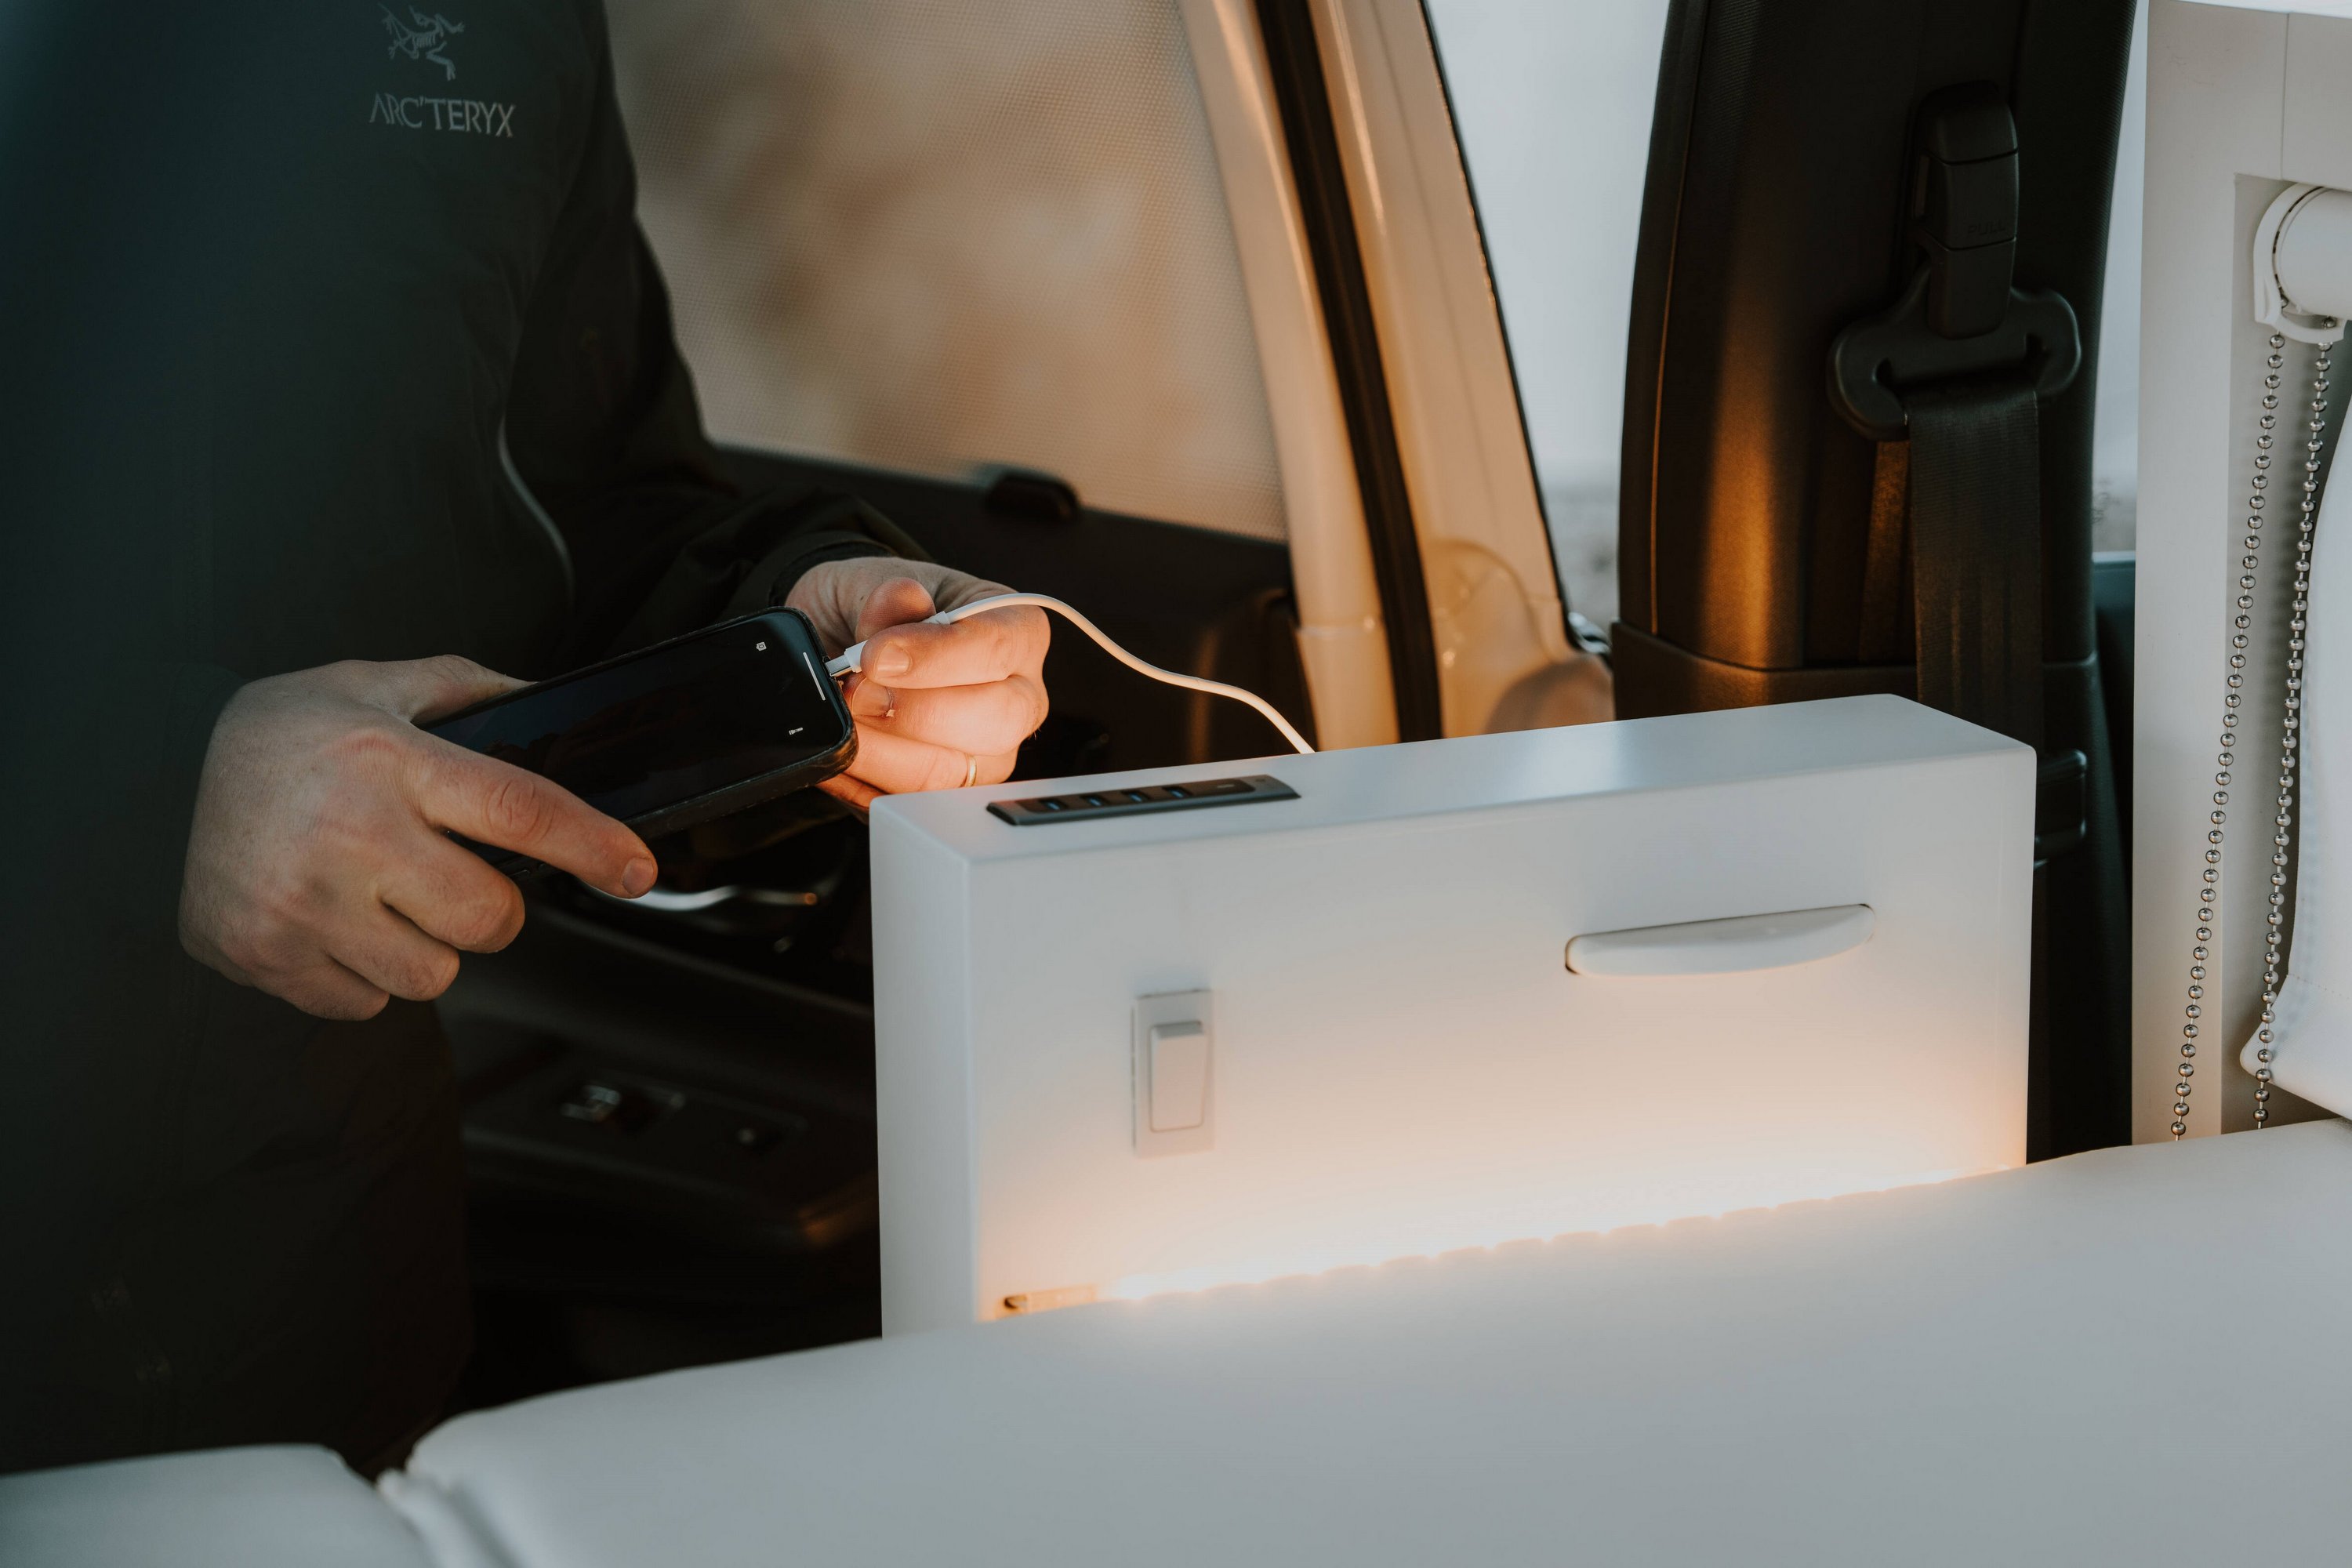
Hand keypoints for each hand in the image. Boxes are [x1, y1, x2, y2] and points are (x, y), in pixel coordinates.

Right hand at [179, 657, 656, 1020]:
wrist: (150, 775)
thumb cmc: (280, 732)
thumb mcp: (374, 684)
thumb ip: (469, 691)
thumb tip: (553, 704)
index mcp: (389, 760)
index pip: (521, 810)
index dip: (593, 845)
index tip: (639, 872)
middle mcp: (348, 834)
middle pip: (489, 920)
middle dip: (490, 909)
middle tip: (446, 875)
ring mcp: (301, 904)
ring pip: (433, 974)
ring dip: (425, 945)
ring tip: (377, 894)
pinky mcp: (263, 956)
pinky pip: (368, 1002)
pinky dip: (363, 972)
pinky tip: (332, 920)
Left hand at [786, 558, 1049, 809]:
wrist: (845, 645)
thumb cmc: (876, 612)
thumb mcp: (872, 580)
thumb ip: (887, 592)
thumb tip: (899, 603)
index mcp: (1017, 632)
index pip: (998, 649)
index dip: (936, 658)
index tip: (875, 656)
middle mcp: (1018, 699)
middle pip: (993, 722)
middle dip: (911, 712)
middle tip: (854, 691)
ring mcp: (989, 754)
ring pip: (949, 773)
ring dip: (879, 752)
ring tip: (839, 719)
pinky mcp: (947, 794)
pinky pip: (907, 804)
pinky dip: (860, 780)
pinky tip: (838, 748)